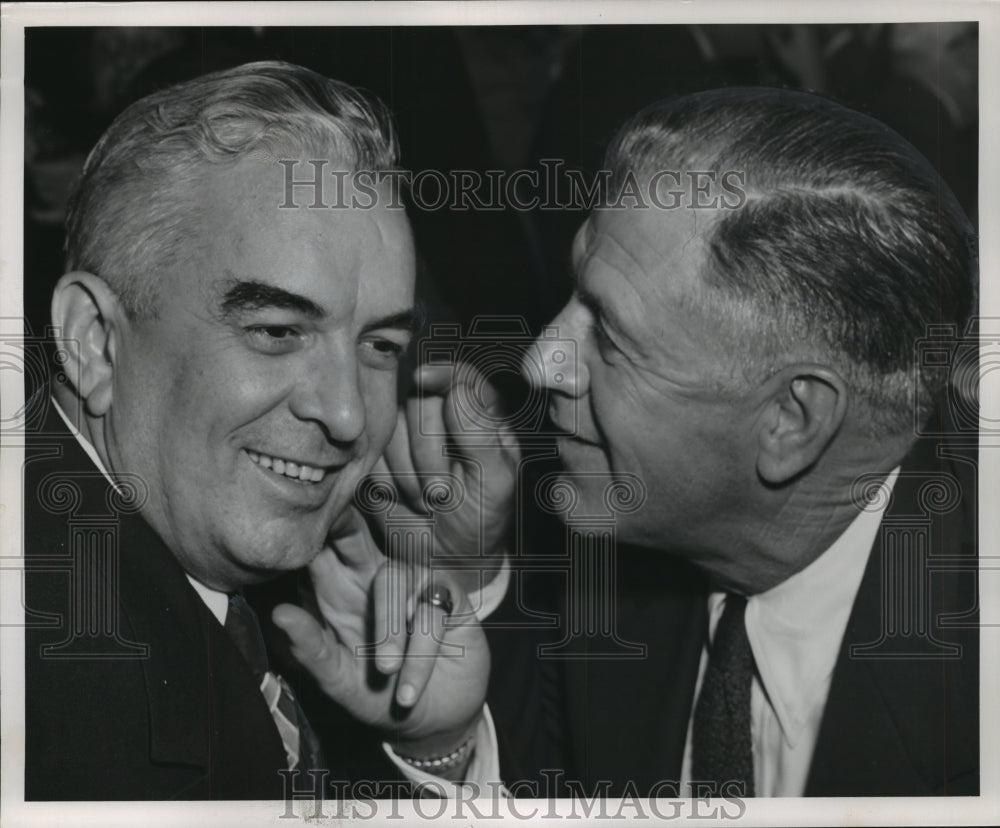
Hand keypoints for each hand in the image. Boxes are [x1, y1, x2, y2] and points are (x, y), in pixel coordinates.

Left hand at [272, 509, 489, 767]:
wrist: (430, 724)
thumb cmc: (377, 697)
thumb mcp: (338, 680)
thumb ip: (311, 648)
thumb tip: (278, 613)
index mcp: (338, 595)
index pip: (319, 552)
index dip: (310, 532)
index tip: (293, 520)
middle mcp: (373, 581)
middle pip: (355, 538)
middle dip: (344, 526)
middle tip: (334, 520)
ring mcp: (412, 586)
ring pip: (393, 578)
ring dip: (389, 630)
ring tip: (386, 672)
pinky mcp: (449, 600)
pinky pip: (431, 611)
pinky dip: (421, 653)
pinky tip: (409, 689)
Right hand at [366, 362, 519, 593]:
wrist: (448, 558)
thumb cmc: (482, 517)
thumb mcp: (495, 482)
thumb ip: (482, 436)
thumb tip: (459, 390)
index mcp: (477, 414)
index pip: (460, 376)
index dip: (441, 373)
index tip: (424, 380)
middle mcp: (439, 416)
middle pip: (419, 401)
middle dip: (428, 452)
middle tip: (444, 492)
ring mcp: (404, 436)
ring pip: (390, 431)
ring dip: (408, 474)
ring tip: (429, 501)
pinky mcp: (376, 460)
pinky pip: (368, 458)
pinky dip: (386, 484)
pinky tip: (403, 500)